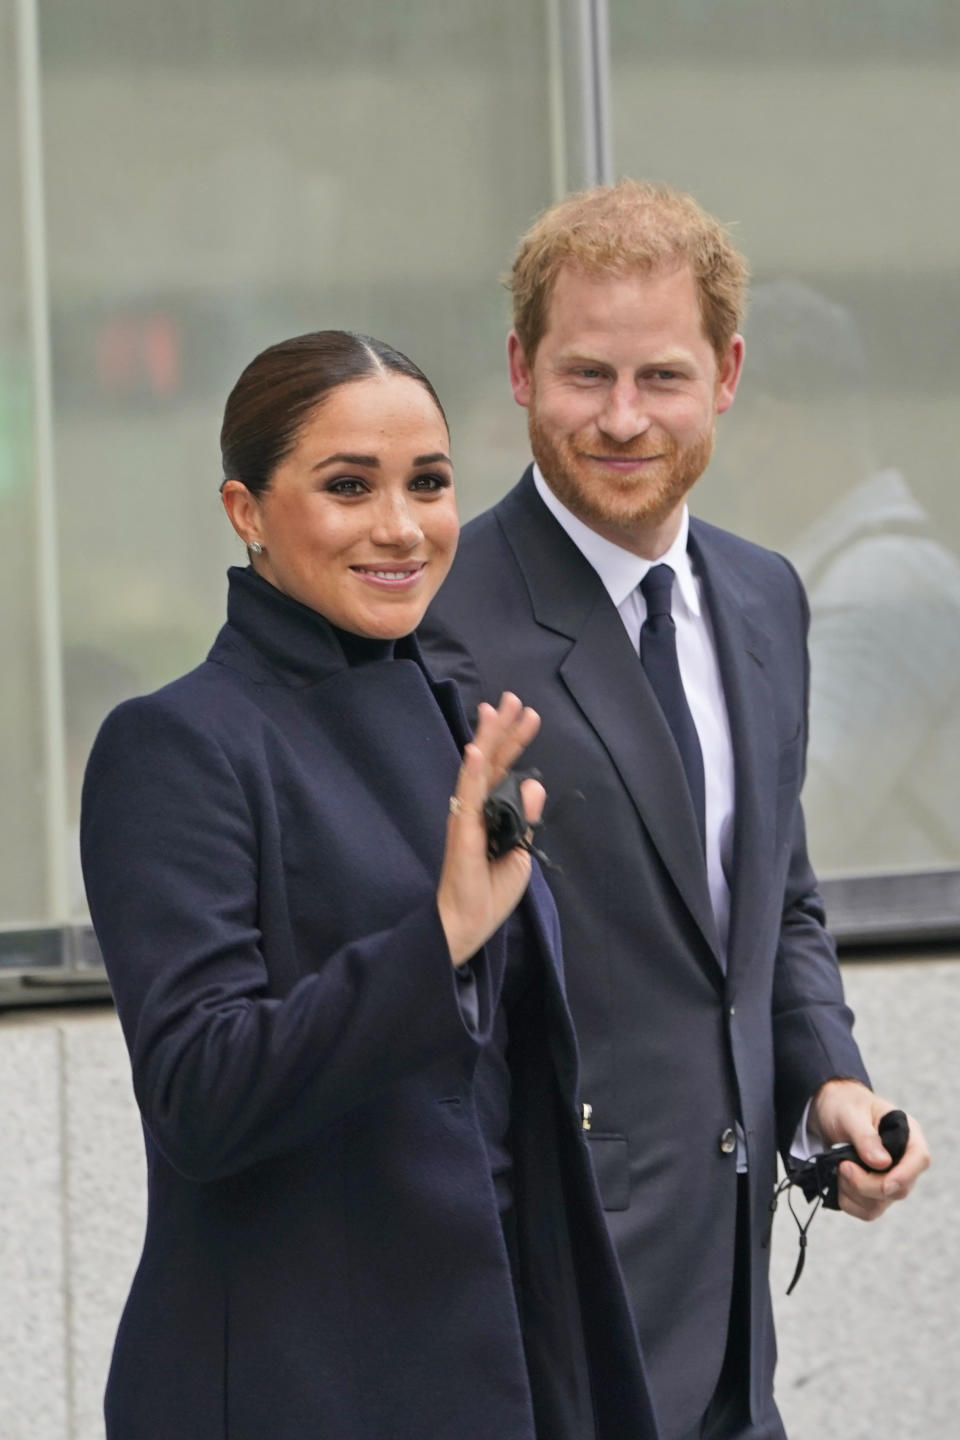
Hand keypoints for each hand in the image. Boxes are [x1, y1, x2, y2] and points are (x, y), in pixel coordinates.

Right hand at [437, 692, 544, 966]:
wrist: (468, 923)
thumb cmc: (490, 894)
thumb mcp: (520, 852)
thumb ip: (526, 819)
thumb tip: (534, 784)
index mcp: (493, 814)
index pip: (506, 771)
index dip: (516, 743)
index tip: (528, 715)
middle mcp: (478, 808)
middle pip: (493, 761)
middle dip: (503, 729)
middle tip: (512, 698)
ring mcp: (467, 816)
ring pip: (479, 769)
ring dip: (488, 738)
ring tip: (497, 709)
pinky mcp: (461, 829)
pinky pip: (466, 796)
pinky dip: (472, 772)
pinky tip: (476, 749)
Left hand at [808, 1078, 930, 1220]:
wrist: (829, 1111)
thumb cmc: (844, 1105)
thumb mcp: (850, 1113)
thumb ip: (865, 1136)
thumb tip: (883, 1163)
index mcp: (907, 1134)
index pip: (919, 1159)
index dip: (905, 1175)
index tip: (885, 1184)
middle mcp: (903, 1161)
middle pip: (898, 1189)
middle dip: (865, 1184)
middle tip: (842, 1165)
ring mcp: (890, 1179)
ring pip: (879, 1205)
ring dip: (853, 1192)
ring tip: (839, 1167)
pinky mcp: (874, 1193)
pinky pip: (866, 1211)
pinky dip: (848, 1201)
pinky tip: (839, 1181)